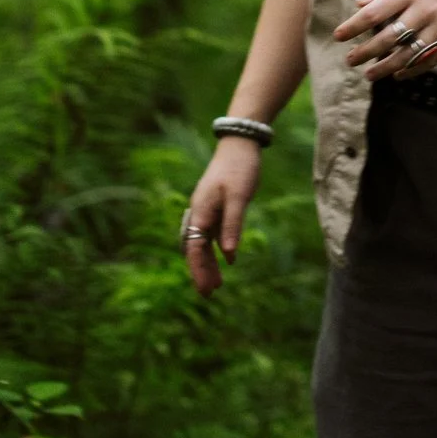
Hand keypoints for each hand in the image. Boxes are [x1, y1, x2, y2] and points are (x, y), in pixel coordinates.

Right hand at [182, 135, 262, 295]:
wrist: (241, 143)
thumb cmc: (239, 168)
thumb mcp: (239, 197)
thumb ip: (233, 224)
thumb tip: (228, 254)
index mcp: (201, 210)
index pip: (195, 248)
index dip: (199, 270)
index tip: (206, 289)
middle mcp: (200, 211)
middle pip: (196, 248)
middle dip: (201, 271)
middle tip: (209, 294)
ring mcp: (208, 209)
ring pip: (204, 242)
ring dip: (209, 262)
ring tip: (218, 284)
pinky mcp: (218, 205)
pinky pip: (213, 233)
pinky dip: (217, 248)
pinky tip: (228, 259)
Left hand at [334, 0, 436, 80]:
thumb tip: (360, 5)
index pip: (375, 13)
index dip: (354, 27)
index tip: (338, 36)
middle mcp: (425, 8)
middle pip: (388, 38)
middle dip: (365, 52)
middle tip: (350, 61)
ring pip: (408, 54)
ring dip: (386, 68)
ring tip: (369, 75)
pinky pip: (432, 59)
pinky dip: (414, 70)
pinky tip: (399, 75)